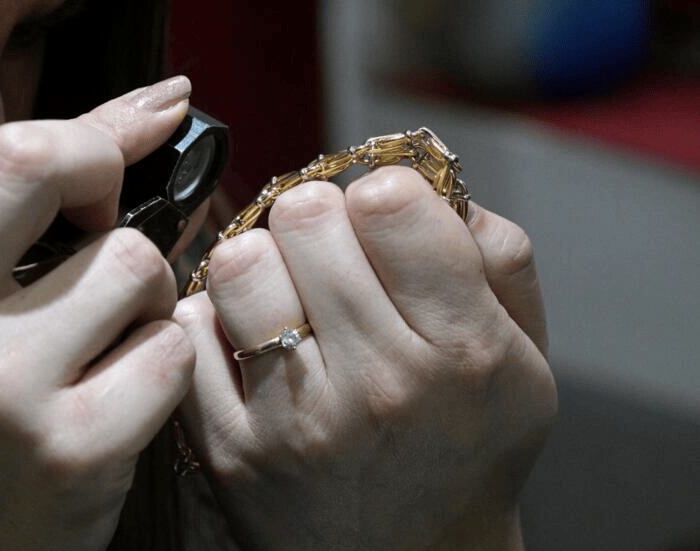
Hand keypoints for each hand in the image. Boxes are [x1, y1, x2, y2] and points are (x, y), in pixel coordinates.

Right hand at [0, 77, 195, 549]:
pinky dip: (166, 360)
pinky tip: (129, 391)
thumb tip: (125, 134)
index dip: (94, 130)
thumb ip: (1, 222)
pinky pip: (171, 349)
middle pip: (56, 167)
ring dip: (146, 295)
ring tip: (111, 339)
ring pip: (136, 265)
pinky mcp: (73, 450)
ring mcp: (2, 390)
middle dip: (112, 174)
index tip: (146, 122)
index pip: (8, 150)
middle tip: (118, 225)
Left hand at [174, 167, 556, 549]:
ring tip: (281, 294)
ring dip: (257, 263)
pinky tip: (246, 342)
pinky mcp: (232, 449)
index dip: (379, 196)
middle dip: (313, 219)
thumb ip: (498, 257)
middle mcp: (381, 384)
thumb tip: (432, 182)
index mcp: (463, 348)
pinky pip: (188, 330)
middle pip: (302, 214)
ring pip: (236, 263)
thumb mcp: (525, 358)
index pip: (389, 201)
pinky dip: (211, 321)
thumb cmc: (467, 450)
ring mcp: (297, 419)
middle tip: (323, 254)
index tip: (379, 225)